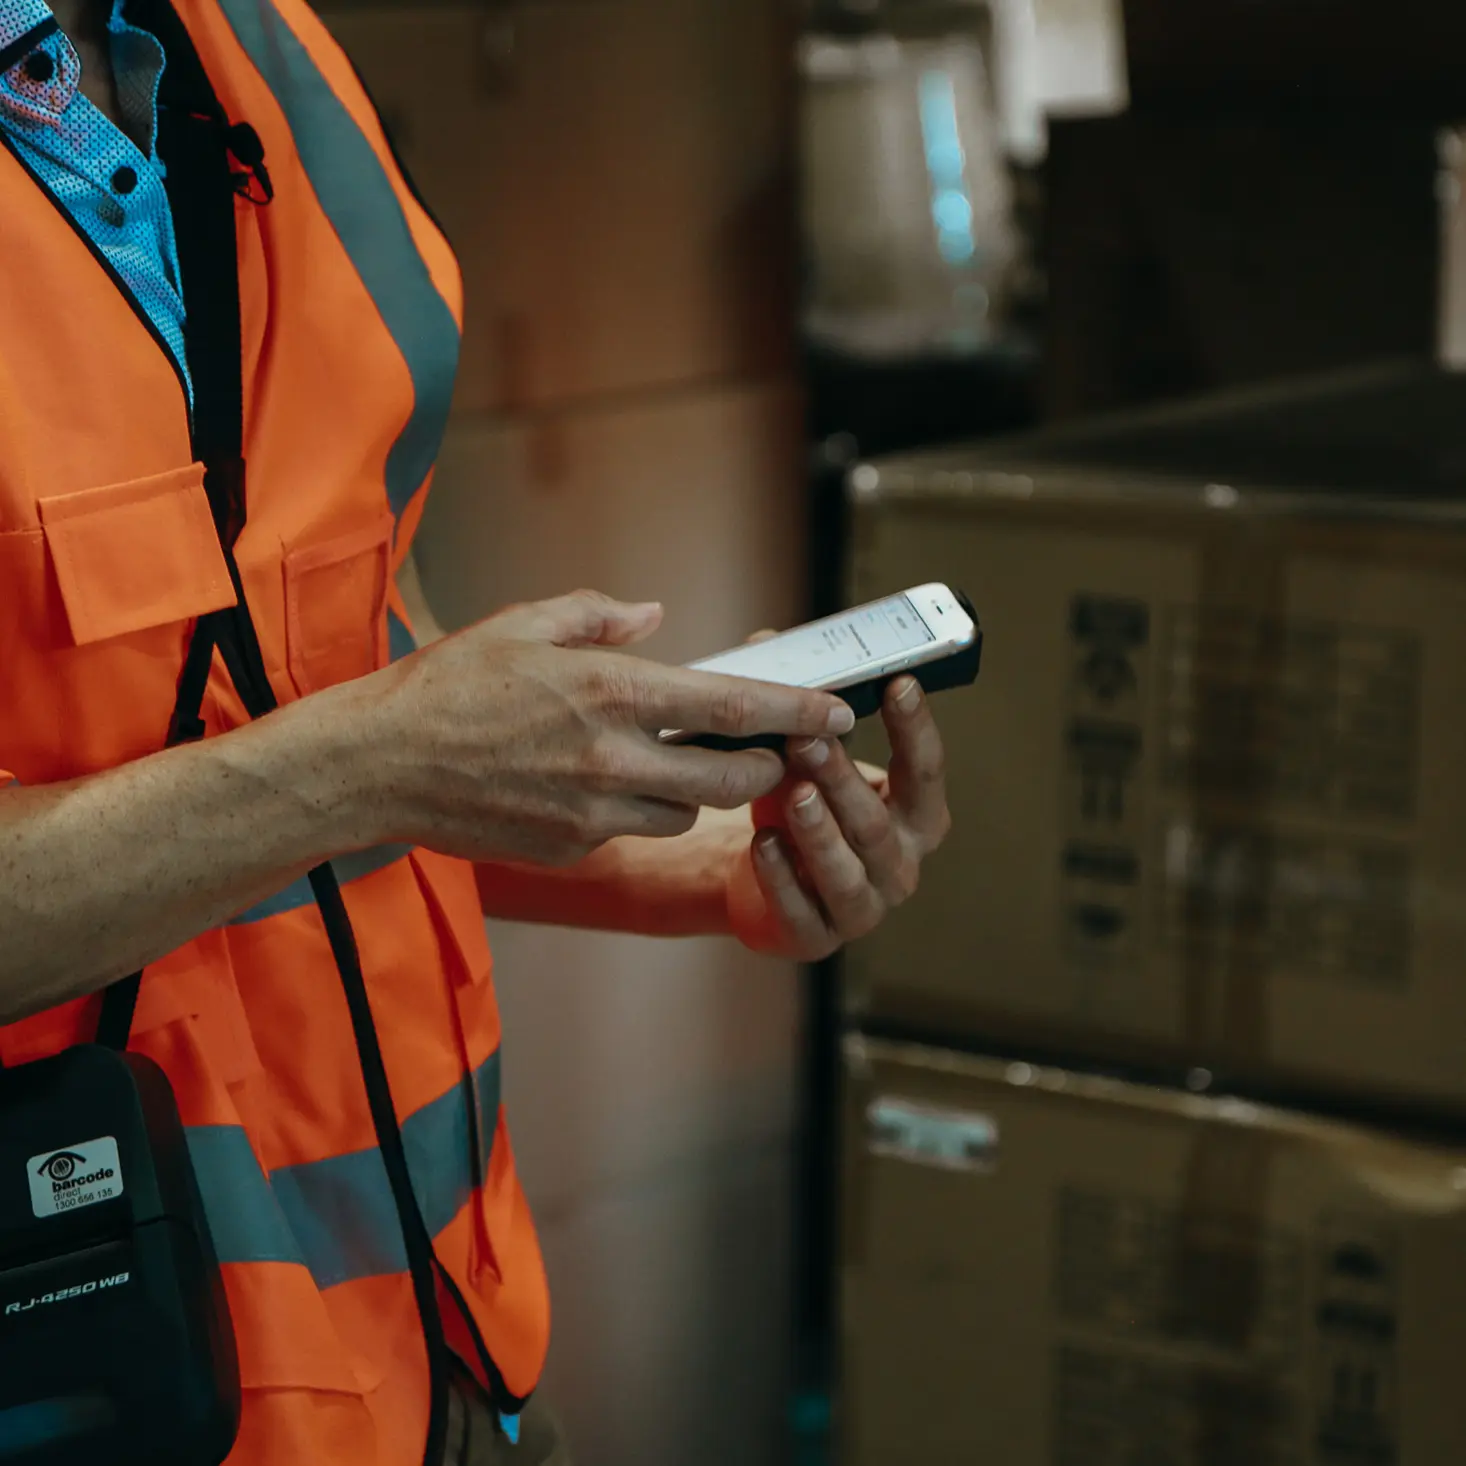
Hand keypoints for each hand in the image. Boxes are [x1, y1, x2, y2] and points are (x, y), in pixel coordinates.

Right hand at [351, 590, 856, 866]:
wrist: (375, 766)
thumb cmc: (447, 685)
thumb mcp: (522, 624)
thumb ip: (598, 616)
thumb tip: (652, 616)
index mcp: (610, 691)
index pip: (731, 707)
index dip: (795, 712)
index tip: (838, 712)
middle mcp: (612, 758)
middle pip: (728, 781)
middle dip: (764, 770)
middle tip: (770, 754)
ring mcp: (590, 814)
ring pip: (682, 815)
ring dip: (695, 794)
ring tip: (674, 764)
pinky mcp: (567, 850)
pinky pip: (627, 833)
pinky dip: (634, 812)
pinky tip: (598, 785)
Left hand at [726, 677, 950, 959]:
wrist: (772, 881)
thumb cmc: (803, 807)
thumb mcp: (807, 756)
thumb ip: (794, 703)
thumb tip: (765, 642)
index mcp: (916, 814)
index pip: (928, 770)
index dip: (915, 727)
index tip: (897, 682)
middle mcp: (901, 863)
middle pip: (879, 823)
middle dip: (844, 779)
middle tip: (809, 738)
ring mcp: (865, 907)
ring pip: (848, 871)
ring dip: (820, 830)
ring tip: (793, 793)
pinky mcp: (819, 937)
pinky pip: (803, 909)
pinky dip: (781, 877)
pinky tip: (762, 844)